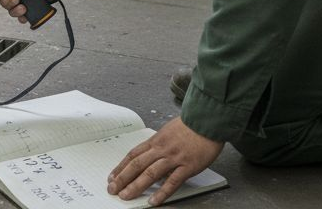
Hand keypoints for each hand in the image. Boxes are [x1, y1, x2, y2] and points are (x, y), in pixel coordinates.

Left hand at [107, 117, 222, 205]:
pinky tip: (154, 200)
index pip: (133, 155)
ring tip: (126, 196)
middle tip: (112, 189)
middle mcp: (162, 149)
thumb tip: (149, 157)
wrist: (209, 119)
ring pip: (150, 173)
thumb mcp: (169, 131)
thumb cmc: (191, 125)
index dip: (121, 167)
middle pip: (137, 165)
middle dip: (122, 178)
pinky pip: (172, 182)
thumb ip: (159, 144)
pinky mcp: (188, 166)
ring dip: (136, 186)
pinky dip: (162, 193)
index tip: (112, 177)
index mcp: (156, 140)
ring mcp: (174, 158)